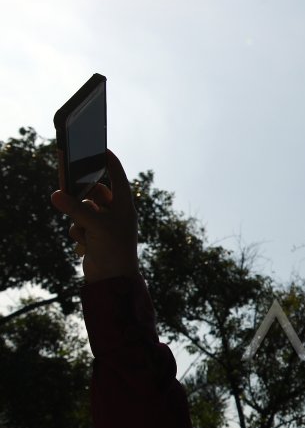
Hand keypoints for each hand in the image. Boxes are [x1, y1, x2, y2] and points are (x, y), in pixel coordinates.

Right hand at [50, 150, 139, 282]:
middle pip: (94, 192)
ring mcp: (104, 223)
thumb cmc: (114, 250)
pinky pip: (78, 225)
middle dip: (81, 195)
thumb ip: (75, 208)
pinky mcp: (94, 234)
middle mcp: (116, 212)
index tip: (100, 148)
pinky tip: (87, 246)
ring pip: (82, 210)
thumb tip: (56, 194)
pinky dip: (79, 234)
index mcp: (125, 205)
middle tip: (65, 184)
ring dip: (79, 221)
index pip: (117, 177)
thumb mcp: (95, 225)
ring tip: (87, 234)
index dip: (109, 162)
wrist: (113, 279)